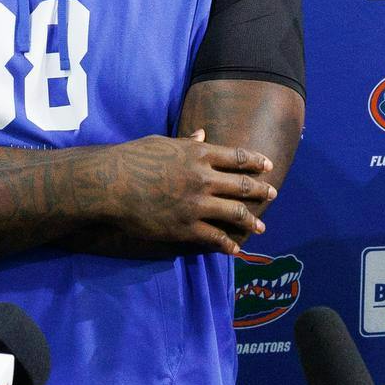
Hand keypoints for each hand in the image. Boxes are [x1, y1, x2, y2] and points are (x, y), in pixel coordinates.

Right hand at [104, 131, 274, 254]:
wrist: (111, 184)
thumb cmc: (132, 158)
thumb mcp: (161, 143)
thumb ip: (186, 142)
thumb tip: (201, 135)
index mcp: (198, 154)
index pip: (238, 157)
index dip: (256, 161)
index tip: (268, 165)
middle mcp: (203, 178)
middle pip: (242, 185)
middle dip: (261, 191)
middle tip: (272, 194)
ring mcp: (196, 204)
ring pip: (234, 213)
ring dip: (251, 220)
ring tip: (260, 226)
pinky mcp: (185, 227)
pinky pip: (214, 237)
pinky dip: (227, 244)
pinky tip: (235, 249)